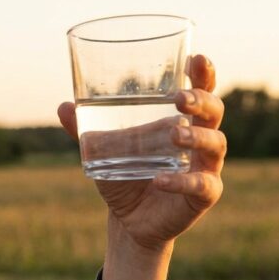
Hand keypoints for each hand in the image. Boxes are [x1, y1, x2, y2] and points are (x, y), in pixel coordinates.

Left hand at [58, 54, 226, 251]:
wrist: (128, 220)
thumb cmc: (124, 176)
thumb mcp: (103, 152)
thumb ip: (85, 130)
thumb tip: (63, 106)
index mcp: (181, 121)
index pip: (201, 91)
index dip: (204, 74)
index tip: (197, 59)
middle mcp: (200, 140)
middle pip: (214, 112)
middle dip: (202, 101)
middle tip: (179, 98)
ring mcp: (206, 167)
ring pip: (215, 144)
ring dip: (197, 137)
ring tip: (174, 134)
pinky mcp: (204, 195)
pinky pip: (201, 186)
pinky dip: (181, 181)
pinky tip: (160, 179)